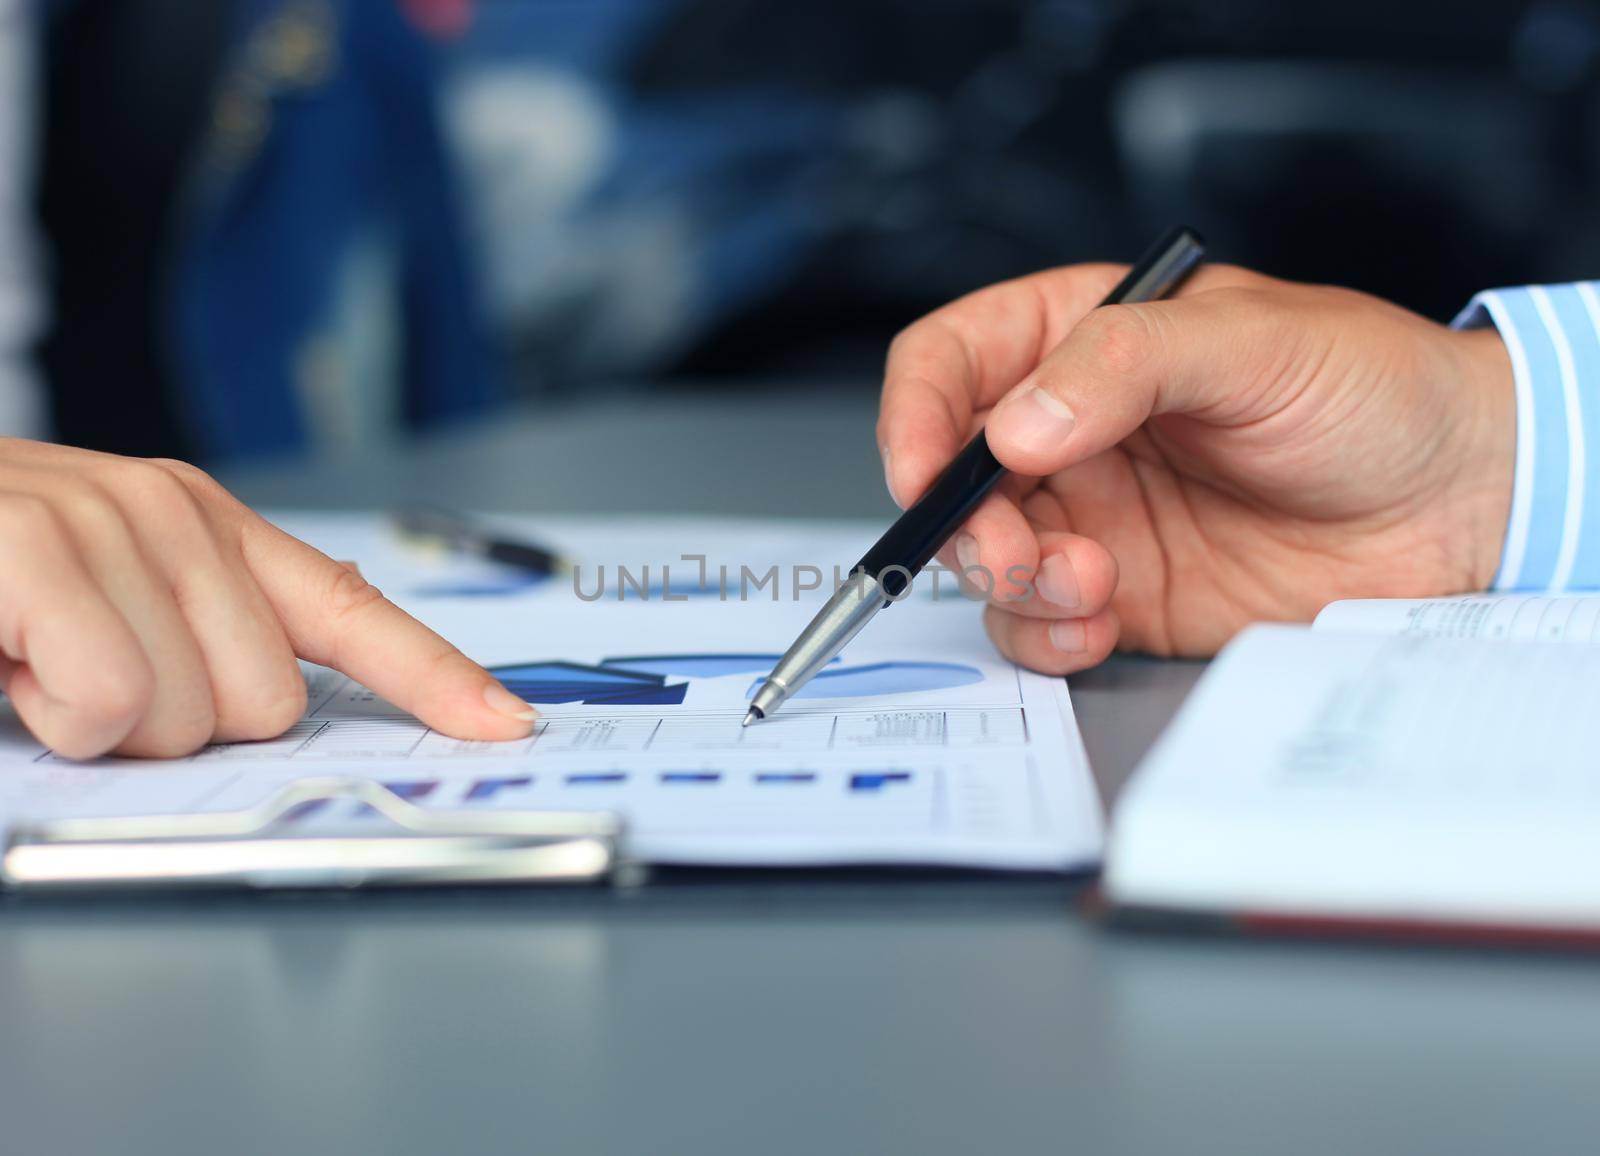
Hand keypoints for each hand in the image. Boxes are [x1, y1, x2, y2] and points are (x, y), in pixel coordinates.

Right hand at [0, 440, 538, 757]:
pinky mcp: (37, 549)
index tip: (506, 726)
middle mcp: (180, 516)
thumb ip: (206, 639)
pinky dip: (46, 714)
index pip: (356, 611)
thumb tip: (286, 716)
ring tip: (30, 654)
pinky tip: (4, 653)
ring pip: (184, 718)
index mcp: (214, 530)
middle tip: (81, 671)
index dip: (438, 678)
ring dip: (95, 723)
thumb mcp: (109, 595)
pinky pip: (105, 705)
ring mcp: (110, 523)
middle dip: (170, 727)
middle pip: (267, 708)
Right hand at [879, 264, 1514, 671]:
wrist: (1457, 499)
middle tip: (1014, 552)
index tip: (920, 472)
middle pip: (948, 476)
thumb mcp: (1251, 342)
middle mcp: (1069, 431)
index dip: (915, 413)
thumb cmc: (1371, 387)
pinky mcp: (1120, 594)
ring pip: (983, 558)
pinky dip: (1046, 636)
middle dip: (961, 523)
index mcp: (1081, 340)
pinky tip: (1098, 624)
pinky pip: (1039, 624)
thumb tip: (1016, 427)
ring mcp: (1089, 517)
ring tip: (1092, 585)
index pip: (950, 362)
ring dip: (1012, 583)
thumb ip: (1125, 367)